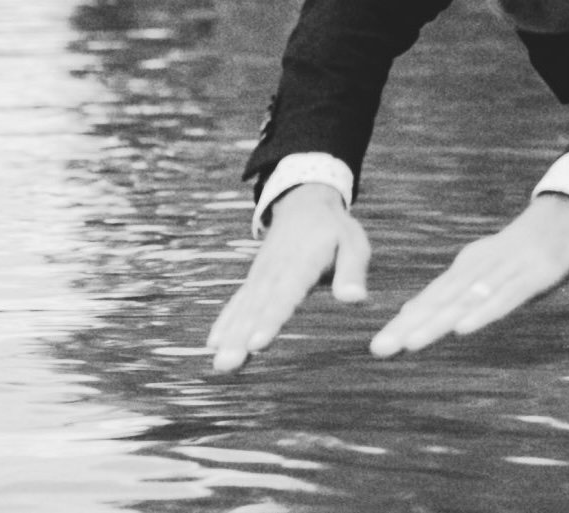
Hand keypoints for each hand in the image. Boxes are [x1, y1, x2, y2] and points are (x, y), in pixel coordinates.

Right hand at [207, 183, 369, 372]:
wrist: (304, 204)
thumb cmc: (335, 229)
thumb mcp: (354, 244)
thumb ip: (352, 272)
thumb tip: (355, 300)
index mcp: (301, 264)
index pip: (284, 296)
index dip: (271, 320)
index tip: (258, 344)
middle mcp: (274, 272)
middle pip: (257, 309)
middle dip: (241, 338)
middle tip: (227, 365)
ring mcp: (261, 276)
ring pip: (243, 309)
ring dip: (230, 337)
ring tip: (220, 364)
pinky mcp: (255, 281)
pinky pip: (238, 302)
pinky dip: (226, 322)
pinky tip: (213, 344)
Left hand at [370, 193, 568, 357]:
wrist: (565, 216)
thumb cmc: (521, 251)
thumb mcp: (485, 270)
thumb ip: (453, 292)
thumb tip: (412, 312)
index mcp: (467, 268)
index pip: (431, 299)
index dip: (405, 323)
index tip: (379, 346)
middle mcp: (480, 269)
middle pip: (441, 301)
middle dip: (411, 327)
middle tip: (380, 349)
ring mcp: (506, 271)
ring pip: (467, 301)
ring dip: (439, 323)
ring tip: (411, 344)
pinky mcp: (534, 276)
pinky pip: (506, 298)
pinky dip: (483, 313)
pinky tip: (464, 328)